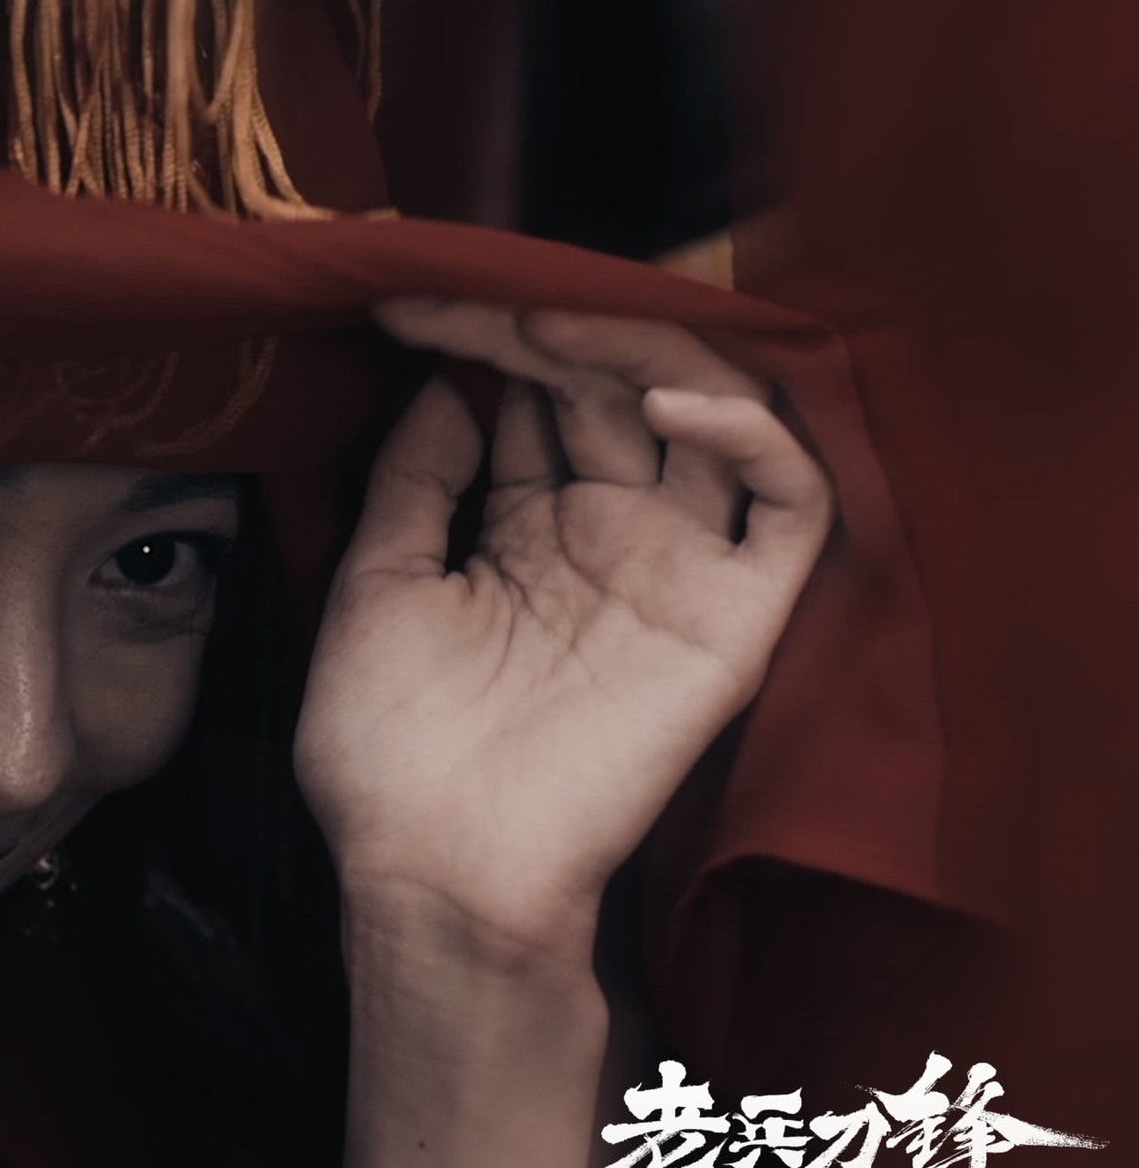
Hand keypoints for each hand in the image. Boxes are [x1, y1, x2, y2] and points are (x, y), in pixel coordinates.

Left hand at [294, 300, 833, 961]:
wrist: (435, 868)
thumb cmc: (391, 750)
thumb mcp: (377, 586)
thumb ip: (416, 480)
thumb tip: (445, 377)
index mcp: (528, 532)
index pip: (538, 401)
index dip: (484, 341)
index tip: (405, 299)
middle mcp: (611, 537)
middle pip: (616, 390)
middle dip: (548, 331)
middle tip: (476, 299)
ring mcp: (679, 570)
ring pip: (708, 417)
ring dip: (643, 351)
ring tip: (553, 328)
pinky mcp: (737, 616)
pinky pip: (790, 502)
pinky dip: (749, 435)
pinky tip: (663, 403)